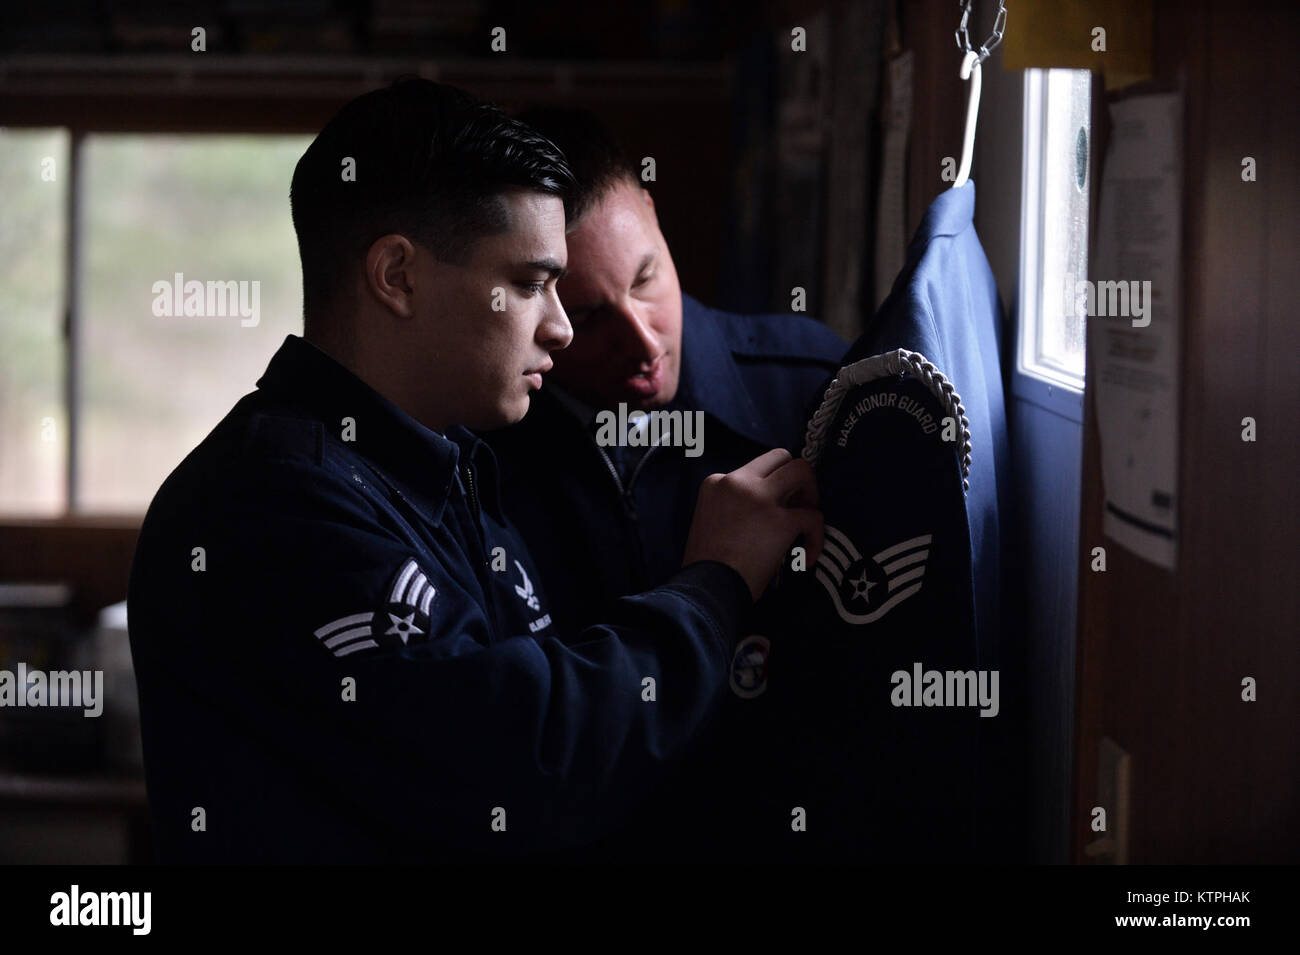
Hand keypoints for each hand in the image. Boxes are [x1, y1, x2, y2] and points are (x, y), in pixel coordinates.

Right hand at [681, 448, 822, 600]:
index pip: (754, 470)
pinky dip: (816, 536)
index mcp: (717, 482)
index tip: (772, 511)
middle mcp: (738, 482)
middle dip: (795, 478)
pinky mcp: (781, 521)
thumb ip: (733, 506)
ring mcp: (760, 498)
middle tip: (797, 504)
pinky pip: (813, 516)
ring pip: (801, 470)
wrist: (706, 588)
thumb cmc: (706, 566)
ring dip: (811, 493)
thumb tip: (766, 511)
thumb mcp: (709, 520)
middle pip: (780, 458)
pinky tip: (808, 557)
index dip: (770, 489)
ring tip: (807, 519)